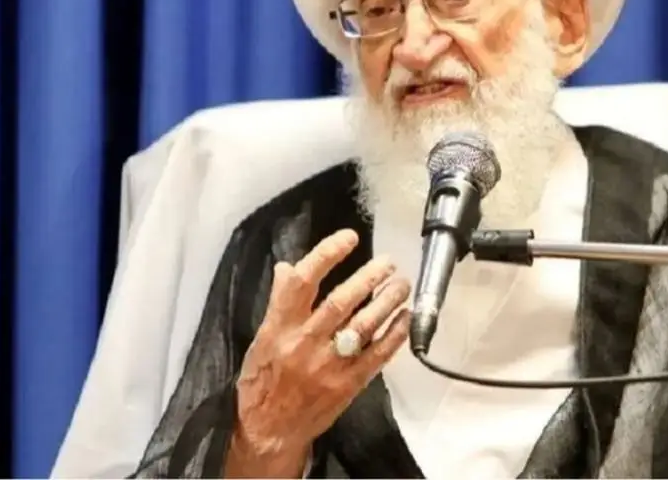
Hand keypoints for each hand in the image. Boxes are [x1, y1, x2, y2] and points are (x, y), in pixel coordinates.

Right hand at [229, 229, 411, 475]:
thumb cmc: (263, 381)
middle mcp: (304, 343)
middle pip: (341, 302)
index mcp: (279, 327)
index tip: (349, 237)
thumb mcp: (262, 338)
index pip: (303, 282)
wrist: (268, 431)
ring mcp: (328, 365)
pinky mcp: (348, 384)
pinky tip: (405, 317)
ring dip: (387, 300)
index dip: (327, 255)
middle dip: (369, 277)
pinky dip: (395, 333)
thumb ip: (280, 302)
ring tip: (401, 284)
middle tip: (388, 262)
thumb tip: (289, 267)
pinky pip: (378, 354)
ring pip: (364, 325)